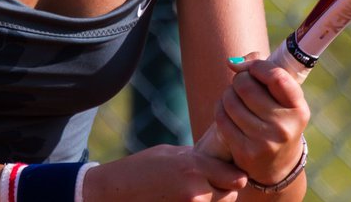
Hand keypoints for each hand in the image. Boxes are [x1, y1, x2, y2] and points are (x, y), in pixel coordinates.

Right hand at [83, 144, 247, 201]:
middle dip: (225, 188)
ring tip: (194, 190)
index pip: (236, 177)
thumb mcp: (170, 153)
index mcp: (193, 167)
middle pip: (231, 195)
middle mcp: (196, 191)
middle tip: (213, 182)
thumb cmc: (140, 169)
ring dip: (214, 200)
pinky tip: (185, 197)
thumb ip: (197, 157)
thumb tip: (218, 159)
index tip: (230, 171)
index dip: (234, 174)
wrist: (114, 193)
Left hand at [211, 53, 309, 186]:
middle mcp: (284, 126)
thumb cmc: (277, 117)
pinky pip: (221, 118)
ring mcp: (264, 141)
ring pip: (230, 100)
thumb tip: (233, 63)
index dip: (257, 66)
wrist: (276, 164)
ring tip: (236, 98)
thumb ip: (263, 70)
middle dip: (239, 79)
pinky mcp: (245, 151)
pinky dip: (221, 108)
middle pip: (246, 85)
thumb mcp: (281, 97)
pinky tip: (228, 111)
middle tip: (242, 85)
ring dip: (228, 94)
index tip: (252, 68)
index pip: (276, 76)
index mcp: (298, 108)